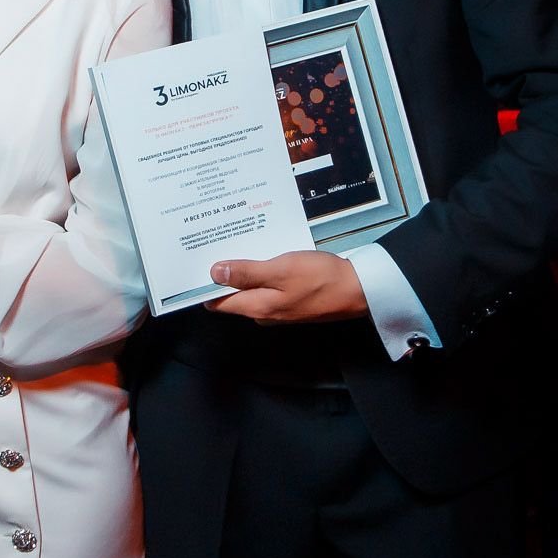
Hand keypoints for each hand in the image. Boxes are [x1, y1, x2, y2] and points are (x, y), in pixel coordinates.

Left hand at [205, 251, 367, 324]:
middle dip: (223, 274)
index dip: (205, 285)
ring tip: (239, 244)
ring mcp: (279, 308)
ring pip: (251, 289)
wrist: (360, 289)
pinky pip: (268, 286)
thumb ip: (246, 273)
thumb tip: (215, 274)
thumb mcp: (281, 270)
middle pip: (233, 295)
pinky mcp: (291, 300)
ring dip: (244, 270)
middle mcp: (265, 313)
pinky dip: (262, 271)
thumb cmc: (323, 279)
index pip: (218, 302)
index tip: (197, 265)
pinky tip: (265, 254)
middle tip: (217, 246)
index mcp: (258, 308)